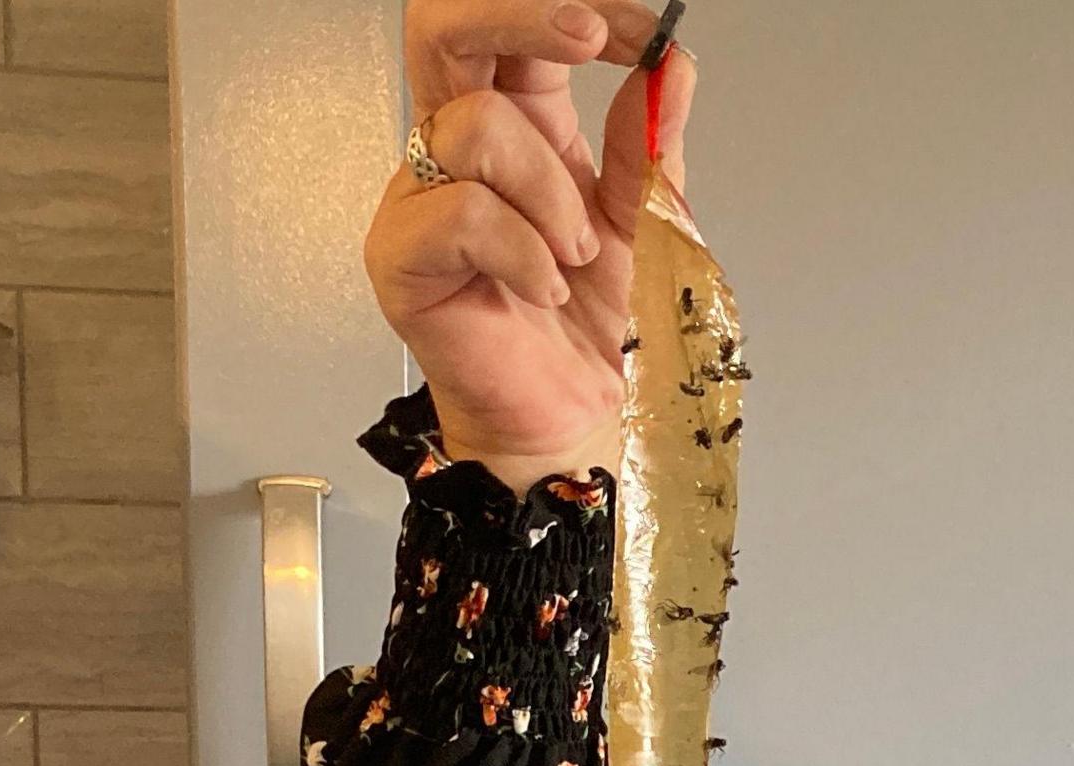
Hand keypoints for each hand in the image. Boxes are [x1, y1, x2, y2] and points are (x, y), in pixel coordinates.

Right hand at [363, 0, 693, 487]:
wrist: (575, 416)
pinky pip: (461, 214)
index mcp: (521, 122)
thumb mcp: (646, 220)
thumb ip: (651, 142)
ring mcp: (422, 197)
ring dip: (551, 192)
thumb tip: (673, 65)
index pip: (518, 28)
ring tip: (574, 254)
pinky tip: (543, 287)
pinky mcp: (401, 256)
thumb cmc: (596, 325)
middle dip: (522, 15)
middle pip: (444, 28)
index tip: (647, 32)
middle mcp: (461, 147)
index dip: (576, 10)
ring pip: (475, 127)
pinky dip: (523, 252)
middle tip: (591, 37)